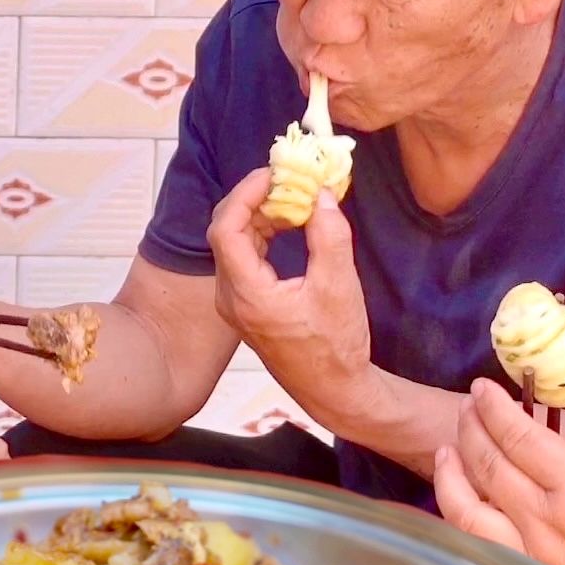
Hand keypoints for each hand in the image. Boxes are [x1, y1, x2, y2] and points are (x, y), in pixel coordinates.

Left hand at [208, 167, 380, 420]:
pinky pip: (244, 258)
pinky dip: (263, 235)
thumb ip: (329, 235)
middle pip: (226, 232)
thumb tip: (321, 194)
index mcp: (246, 294)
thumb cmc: (336, 345)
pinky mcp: (246, 306)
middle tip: (287, 180)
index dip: (246, 194)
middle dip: (255, 199)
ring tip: (295, 198)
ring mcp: (234, 304)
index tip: (274, 174)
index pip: (225, 229)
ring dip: (261, 216)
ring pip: (234, 244)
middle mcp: (230, 298)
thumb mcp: (339, 286)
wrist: (333, 390)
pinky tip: (291, 225)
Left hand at [433, 383, 564, 564]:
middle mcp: (544, 516)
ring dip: (452, 474)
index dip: (494, 409)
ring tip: (447, 451)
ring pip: (469, 507)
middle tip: (466, 407)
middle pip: (489, 464)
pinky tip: (458, 505)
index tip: (481, 389)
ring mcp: (529, 552)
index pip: (519, 437)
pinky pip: (478, 545)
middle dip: (471, 429)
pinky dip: (459, 520)